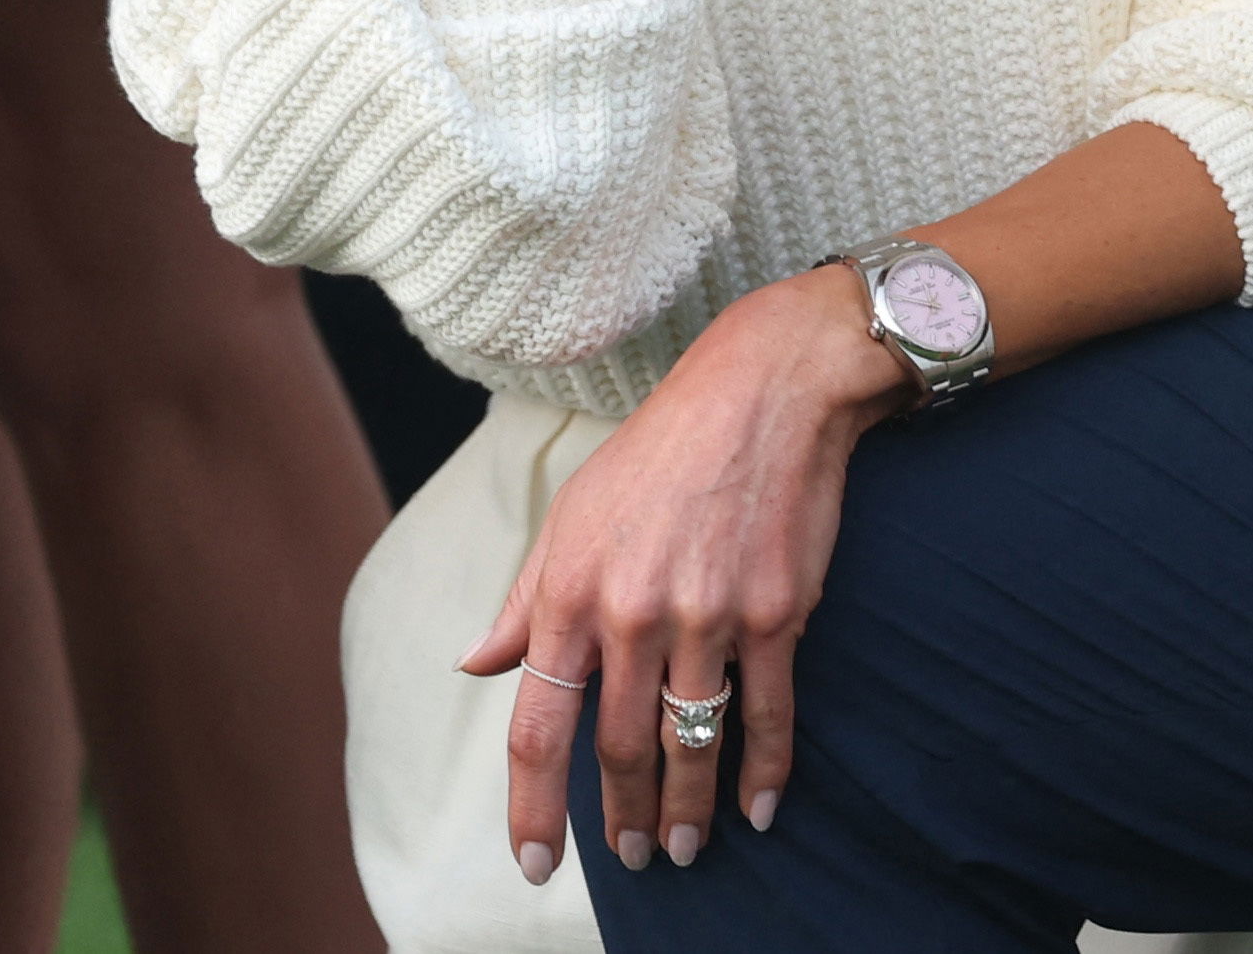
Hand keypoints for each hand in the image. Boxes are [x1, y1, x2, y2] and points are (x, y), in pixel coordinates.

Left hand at [462, 270, 911, 883]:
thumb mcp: (572, 513)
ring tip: (685, 848)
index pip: (537, 729)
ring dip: (687, 810)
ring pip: (690, 742)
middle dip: (623, 818)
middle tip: (635, 856)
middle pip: (616, 751)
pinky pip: (767, 712)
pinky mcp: (778, 609)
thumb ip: (524, 600)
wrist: (766, 386)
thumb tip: (474, 665)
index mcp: (571, 591)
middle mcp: (634, 612)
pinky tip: (759, 807)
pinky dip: (764, 770)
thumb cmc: (661, 448)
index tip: (535, 866)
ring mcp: (709, 614)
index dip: (533, 810)